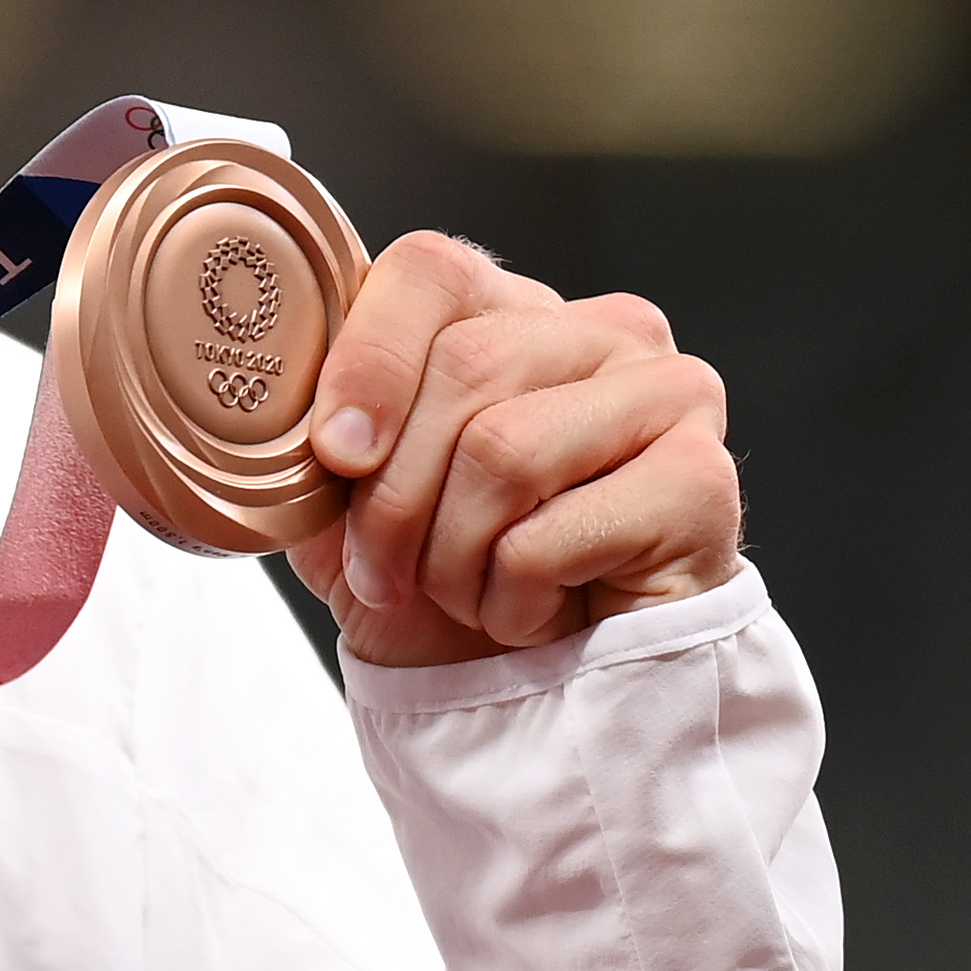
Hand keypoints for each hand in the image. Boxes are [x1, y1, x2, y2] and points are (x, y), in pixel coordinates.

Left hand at [301, 233, 741, 667]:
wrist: (536, 701)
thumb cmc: (446, 584)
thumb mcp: (347, 497)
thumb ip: (318, 423)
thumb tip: (267, 383)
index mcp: (513, 310)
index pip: (431, 269)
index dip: (366, 359)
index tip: (331, 455)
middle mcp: (605, 330)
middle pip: (465, 364)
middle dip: (395, 496)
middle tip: (385, 574)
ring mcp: (669, 394)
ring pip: (505, 447)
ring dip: (453, 556)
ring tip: (466, 594)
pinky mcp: (703, 482)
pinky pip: (554, 533)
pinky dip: (511, 598)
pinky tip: (530, 613)